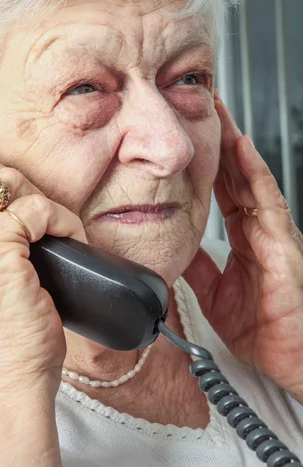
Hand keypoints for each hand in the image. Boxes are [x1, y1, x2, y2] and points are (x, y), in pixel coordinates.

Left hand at [183, 93, 302, 402]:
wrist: (295, 360)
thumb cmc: (265, 329)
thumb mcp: (216, 294)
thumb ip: (199, 268)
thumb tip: (175, 248)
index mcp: (245, 239)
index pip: (223, 190)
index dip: (205, 162)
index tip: (187, 137)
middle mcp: (261, 229)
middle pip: (236, 175)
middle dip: (218, 140)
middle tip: (198, 106)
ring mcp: (274, 234)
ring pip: (252, 179)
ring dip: (233, 144)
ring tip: (217, 112)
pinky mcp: (284, 245)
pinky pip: (268, 203)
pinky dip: (255, 175)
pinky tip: (241, 149)